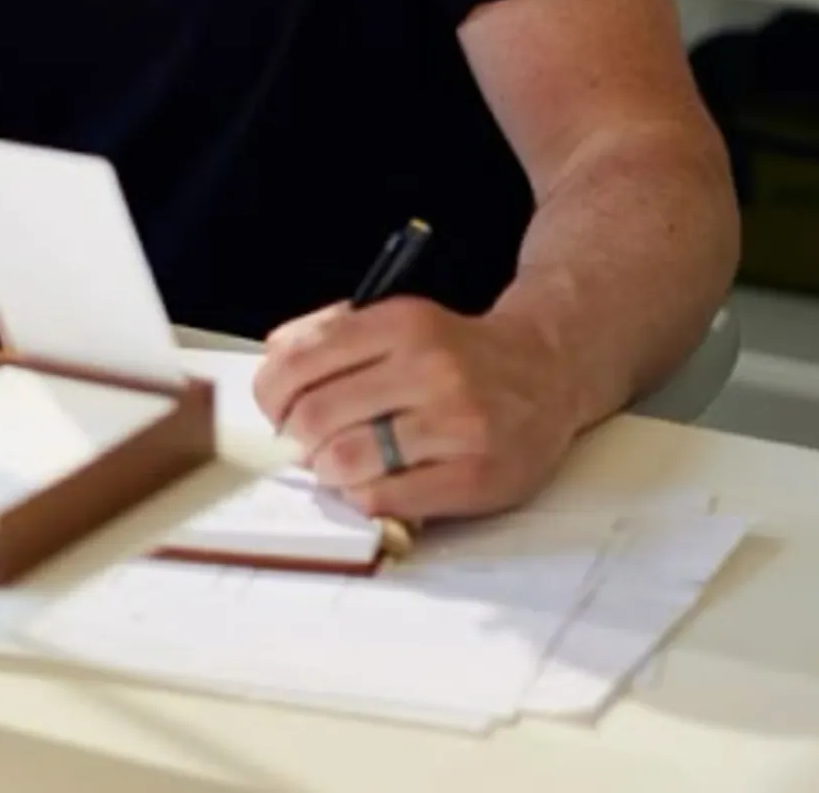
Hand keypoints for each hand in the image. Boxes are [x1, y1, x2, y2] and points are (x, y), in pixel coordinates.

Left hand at [251, 297, 581, 522]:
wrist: (547, 370)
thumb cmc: (458, 352)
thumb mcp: (397, 319)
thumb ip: (330, 334)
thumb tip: (272, 365)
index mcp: (402, 321)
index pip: (300, 361)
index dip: (271, 395)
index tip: (276, 409)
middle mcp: (430, 367)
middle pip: (315, 416)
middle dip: (297, 438)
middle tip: (308, 443)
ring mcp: (456, 422)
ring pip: (345, 461)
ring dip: (327, 471)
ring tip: (340, 464)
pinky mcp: (476, 474)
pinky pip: (386, 499)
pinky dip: (364, 497)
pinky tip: (376, 483)